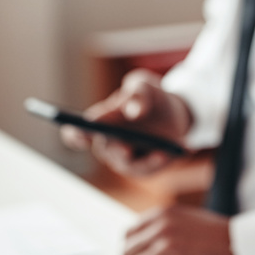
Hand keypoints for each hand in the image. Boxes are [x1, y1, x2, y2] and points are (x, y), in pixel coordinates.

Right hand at [60, 69, 191, 176]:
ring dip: (146, 161)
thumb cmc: (150, 97)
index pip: (77, 133)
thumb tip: (133, 110)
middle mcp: (108, 143)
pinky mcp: (143, 167)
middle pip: (105, 152)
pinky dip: (164, 161)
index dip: (75, 135)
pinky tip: (178, 150)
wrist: (175, 111)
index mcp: (101, 120)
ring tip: (164, 153)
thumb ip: (138, 92)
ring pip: (130, 165)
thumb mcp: (146, 85)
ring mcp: (125, 158)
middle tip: (126, 149)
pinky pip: (150, 169)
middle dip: (116, 150)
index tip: (84, 134)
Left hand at [123, 205, 242, 254]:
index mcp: (162, 215)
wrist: (243, 246)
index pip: (128, 235)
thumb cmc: (218, 236)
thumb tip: (141, 243)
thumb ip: (161, 226)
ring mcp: (166, 249)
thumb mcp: (185, 218)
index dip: (135, 250)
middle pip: (127, 254)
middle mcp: (161, 229)